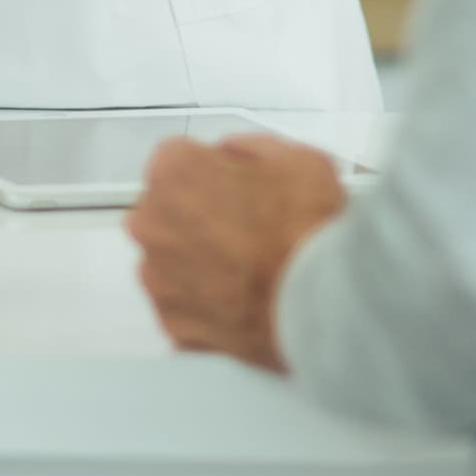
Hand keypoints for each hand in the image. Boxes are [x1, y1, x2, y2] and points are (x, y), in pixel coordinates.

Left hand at [127, 133, 349, 372]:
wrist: (321, 304)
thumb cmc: (306, 231)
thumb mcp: (296, 158)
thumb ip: (249, 149)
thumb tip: (235, 157)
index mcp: (175, 174)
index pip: (178, 158)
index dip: (213, 170)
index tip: (235, 185)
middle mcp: (154, 225)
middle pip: (166, 209)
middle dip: (197, 214)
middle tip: (246, 227)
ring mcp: (159, 280)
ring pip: (170, 260)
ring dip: (198, 260)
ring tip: (249, 268)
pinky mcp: (174, 325)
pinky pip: (183, 305)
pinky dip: (205, 303)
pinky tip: (243, 299)